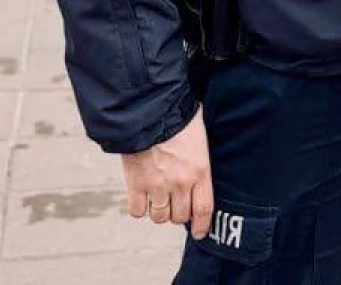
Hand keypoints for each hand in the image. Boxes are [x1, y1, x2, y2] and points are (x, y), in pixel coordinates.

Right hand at [121, 108, 213, 239]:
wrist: (149, 109)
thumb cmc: (177, 116)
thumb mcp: (199, 135)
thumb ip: (200, 157)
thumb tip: (200, 161)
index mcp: (200, 170)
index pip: (204, 209)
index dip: (202, 225)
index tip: (200, 232)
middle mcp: (180, 183)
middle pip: (180, 217)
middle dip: (178, 214)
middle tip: (174, 204)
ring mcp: (157, 185)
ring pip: (159, 217)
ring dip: (159, 211)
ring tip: (158, 199)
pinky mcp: (136, 184)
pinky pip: (137, 211)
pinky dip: (139, 208)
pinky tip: (141, 197)